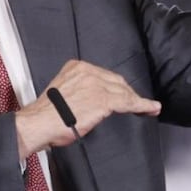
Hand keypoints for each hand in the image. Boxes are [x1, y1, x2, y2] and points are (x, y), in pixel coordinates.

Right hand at [14, 60, 160, 158]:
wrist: (40, 123)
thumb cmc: (46, 115)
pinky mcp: (104, 99)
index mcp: (76, 67)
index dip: (116, 86)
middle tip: (138, 104)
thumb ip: (78, 91)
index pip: (104, 75)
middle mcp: (88, 71)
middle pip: (116, 81)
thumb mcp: (62, 93)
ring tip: (148, 108)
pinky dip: (143, 105)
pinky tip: (151, 109)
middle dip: (128, 93)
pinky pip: (129, 102)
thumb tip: (90, 102)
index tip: (123, 94)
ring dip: (137, 100)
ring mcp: (97, 84)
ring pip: (124, 92)